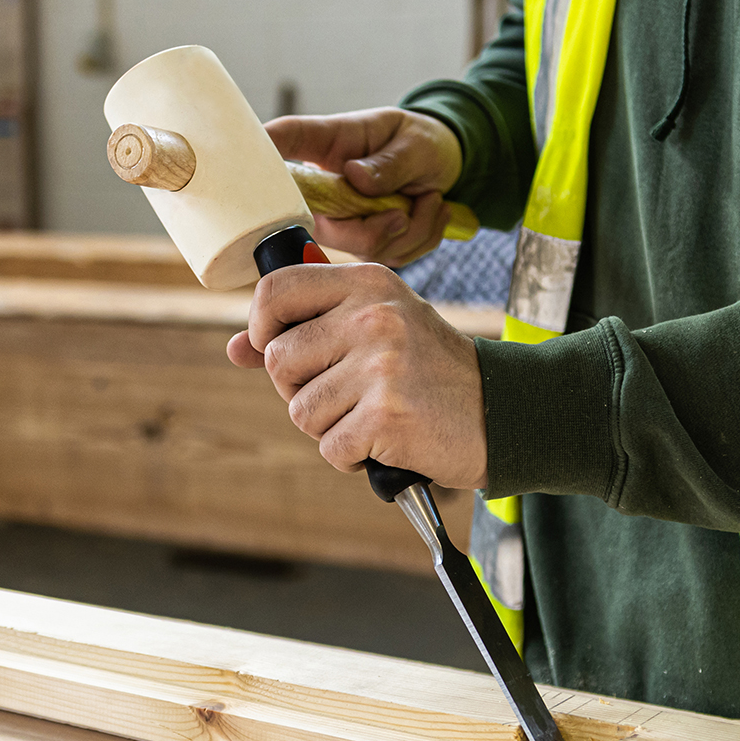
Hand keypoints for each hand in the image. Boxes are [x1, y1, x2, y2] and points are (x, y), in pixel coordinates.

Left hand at [226, 262, 487, 489]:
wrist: (502, 411)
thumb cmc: (431, 370)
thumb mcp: (378, 328)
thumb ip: (308, 328)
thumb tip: (237, 349)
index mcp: (368, 283)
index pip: (276, 289)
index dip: (261, 325)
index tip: (275, 347)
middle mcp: (373, 317)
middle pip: (279, 360)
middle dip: (300, 389)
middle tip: (346, 394)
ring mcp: (381, 366)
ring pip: (300, 411)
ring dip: (330, 427)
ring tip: (373, 417)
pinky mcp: (387, 416)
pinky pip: (331, 448)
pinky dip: (352, 457)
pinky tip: (386, 441)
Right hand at [265, 107, 462, 266]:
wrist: (445, 166)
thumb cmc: (420, 142)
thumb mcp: (415, 142)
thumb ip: (390, 162)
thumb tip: (355, 178)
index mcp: (328, 146)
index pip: (284, 143)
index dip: (261, 154)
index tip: (250, 158)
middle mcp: (326, 189)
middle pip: (324, 226)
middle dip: (374, 228)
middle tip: (407, 207)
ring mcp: (344, 222)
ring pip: (367, 248)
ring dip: (412, 228)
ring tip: (431, 196)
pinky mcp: (367, 245)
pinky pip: (394, 256)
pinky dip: (423, 236)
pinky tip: (431, 210)